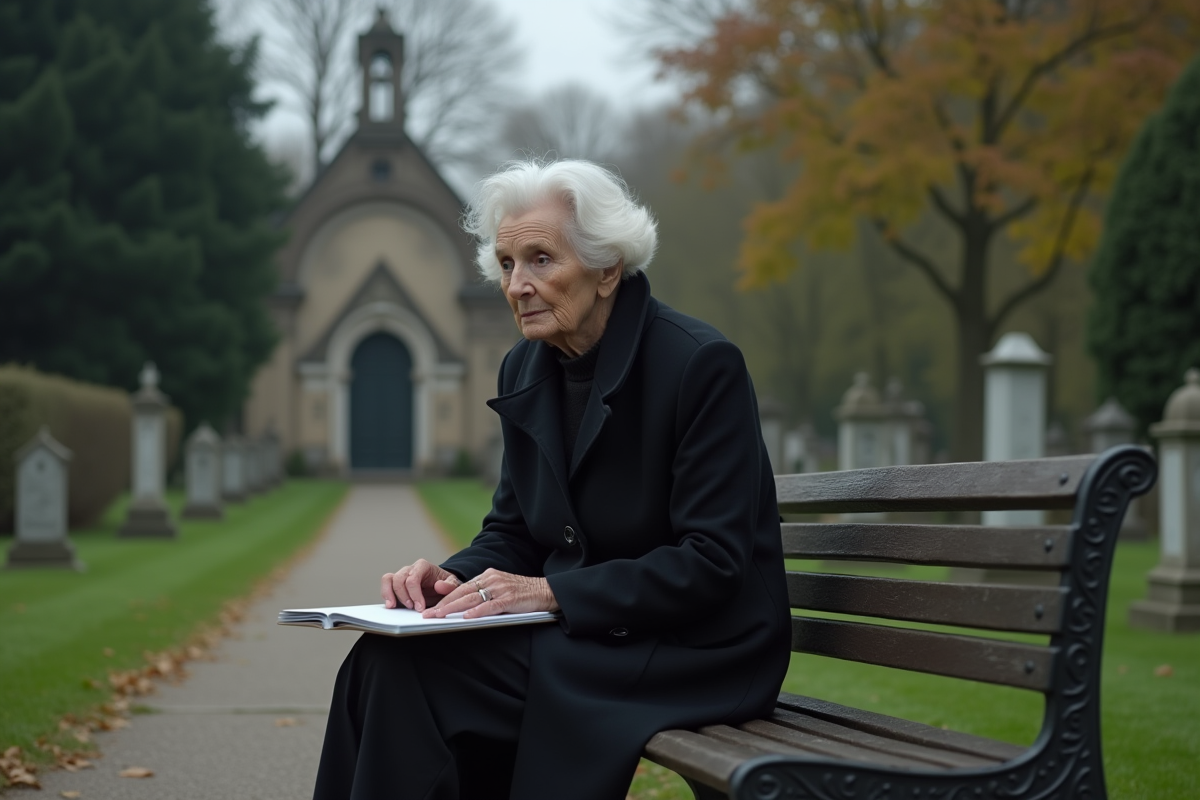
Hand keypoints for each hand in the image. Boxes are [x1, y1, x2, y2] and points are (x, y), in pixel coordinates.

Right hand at [382, 559, 460, 611]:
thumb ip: (449, 585)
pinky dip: (385, 594)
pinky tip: (390, 605)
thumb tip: (439, 586)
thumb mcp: (453, 584)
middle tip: (411, 608)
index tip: (419, 607)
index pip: (413, 578)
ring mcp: (401, 576)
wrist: (441, 586)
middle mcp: (410, 569)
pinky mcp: (395, 585)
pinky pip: (386, 584)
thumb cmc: (446, 584)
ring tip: (393, 606)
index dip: (414, 593)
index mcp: (423, 566)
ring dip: (389, 593)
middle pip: (400, 578)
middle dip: (404, 595)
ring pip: (389, 579)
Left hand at [423, 568, 559, 619]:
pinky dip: (478, 611)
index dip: (445, 598)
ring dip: (453, 608)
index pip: (461, 588)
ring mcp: (500, 588)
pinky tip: (467, 617)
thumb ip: (481, 593)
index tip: (431, 607)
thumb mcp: (499, 589)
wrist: (546, 590)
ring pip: (472, 599)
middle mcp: (491, 579)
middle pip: (463, 593)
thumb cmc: (522, 593)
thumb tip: (461, 605)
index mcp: (487, 576)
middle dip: (443, 604)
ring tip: (439, 616)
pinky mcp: (510, 598)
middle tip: (428, 614)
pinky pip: (491, 606)